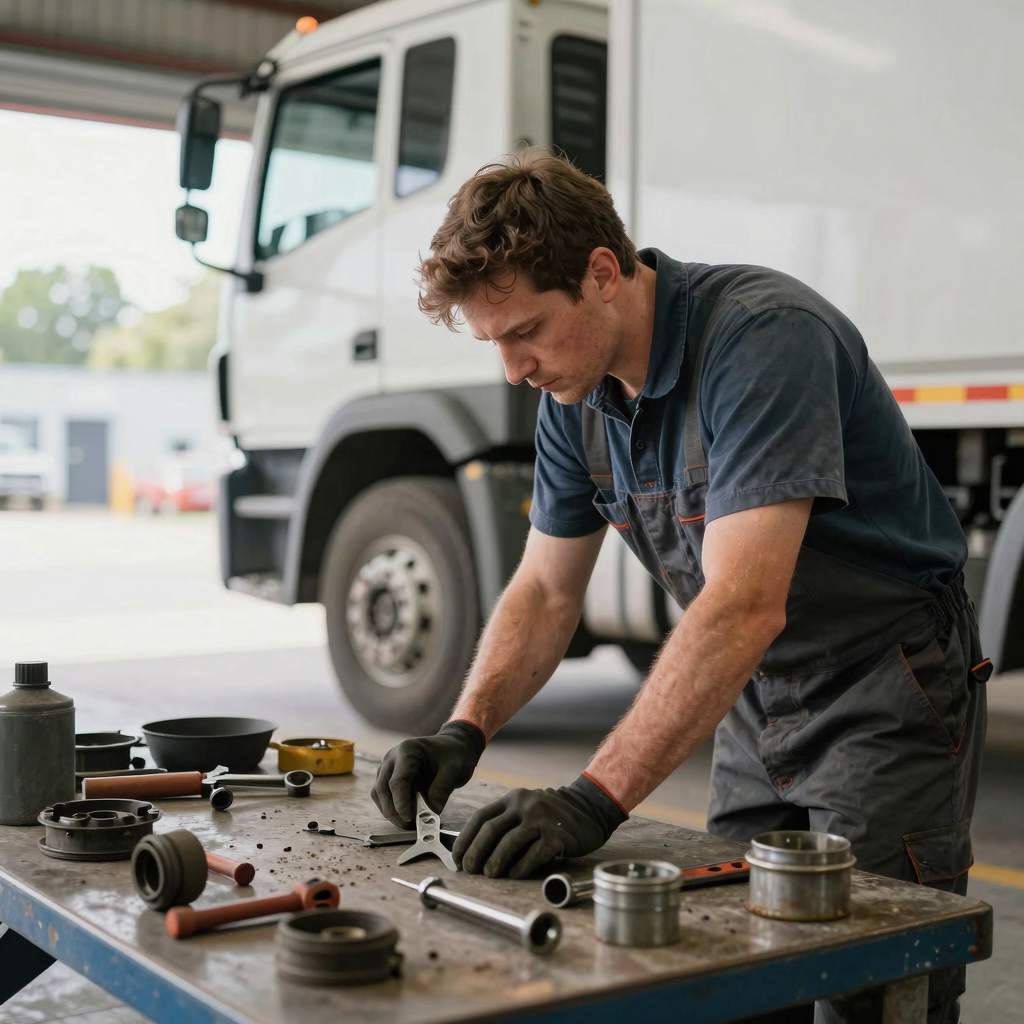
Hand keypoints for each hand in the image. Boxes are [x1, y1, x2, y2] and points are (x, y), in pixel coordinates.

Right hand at [371, 720, 485, 827]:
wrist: (452, 746)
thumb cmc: (453, 755)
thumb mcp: (454, 771)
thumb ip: (440, 792)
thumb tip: (429, 816)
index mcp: (408, 750)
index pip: (398, 781)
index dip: (401, 803)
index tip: (410, 820)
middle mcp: (392, 757)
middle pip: (383, 789)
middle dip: (394, 811)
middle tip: (411, 827)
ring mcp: (387, 767)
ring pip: (378, 794)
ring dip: (391, 812)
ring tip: (410, 824)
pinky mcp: (387, 777)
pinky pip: (382, 796)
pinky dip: (392, 808)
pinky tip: (406, 817)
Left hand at [453, 774, 627, 878]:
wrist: (589, 809)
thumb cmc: (550, 815)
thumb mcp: (526, 809)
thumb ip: (505, 822)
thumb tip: (474, 852)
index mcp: (512, 799)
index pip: (480, 818)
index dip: (465, 840)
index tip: (457, 858)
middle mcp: (524, 805)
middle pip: (491, 830)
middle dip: (475, 853)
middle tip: (470, 870)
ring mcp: (541, 819)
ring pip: (509, 843)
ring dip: (495, 863)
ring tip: (490, 875)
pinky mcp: (558, 836)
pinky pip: (533, 855)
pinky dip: (520, 868)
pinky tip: (514, 876)